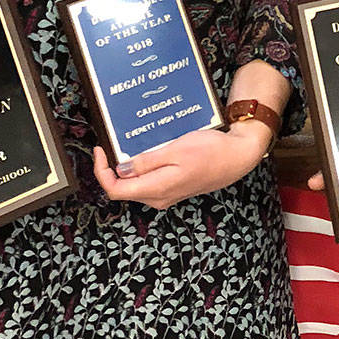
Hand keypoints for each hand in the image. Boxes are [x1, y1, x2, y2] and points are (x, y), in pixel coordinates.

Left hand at [93, 122, 271, 209]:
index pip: (115, 190)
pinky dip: (142, 164)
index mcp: (157, 189)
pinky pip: (149, 178)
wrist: (238, 157)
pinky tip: (148, 148)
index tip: (100, 150)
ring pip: (136, 183)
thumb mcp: (175, 150)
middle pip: (123, 187)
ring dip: (128, 164)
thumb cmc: (212, 152)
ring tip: (130, 142)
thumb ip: (146, 161)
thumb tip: (121, 169)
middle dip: (112, 166)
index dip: (101, 171)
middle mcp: (159, 197)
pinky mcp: (173, 186)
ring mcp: (166, 193)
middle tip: (111, 142)